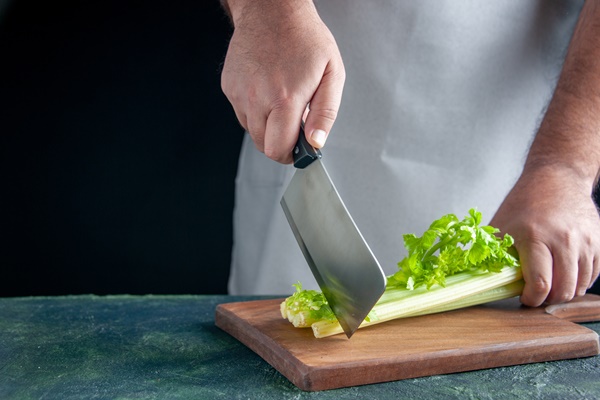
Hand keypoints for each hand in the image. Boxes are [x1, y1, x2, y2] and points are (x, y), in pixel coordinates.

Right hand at [221, 0, 344, 162]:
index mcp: (284, 99)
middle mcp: (257, 98)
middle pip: (263, 146)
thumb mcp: (332, 74)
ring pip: (251, 131)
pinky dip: (255, 111)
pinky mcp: (228, 87)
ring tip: (280, 101)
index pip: (278, 150)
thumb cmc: (305, 39)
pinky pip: (242, 114)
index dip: (291, 155)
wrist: (272, 11)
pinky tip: (266, 91)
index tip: (299, 148)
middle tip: (293, 123)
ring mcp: (239, 93)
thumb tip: (316, 143)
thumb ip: (325, 113)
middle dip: (279, 142)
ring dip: (267, 126)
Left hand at [490, 166, 599, 306]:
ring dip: (564, 292)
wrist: (556, 178)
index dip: (532, 298)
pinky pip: (593, 274)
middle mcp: (564, 239)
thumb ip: (494, 256)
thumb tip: (484, 283)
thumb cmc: (523, 204)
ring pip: (580, 285)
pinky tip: (564, 274)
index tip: (524, 297)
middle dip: (547, 299)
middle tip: (536, 294)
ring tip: (549, 284)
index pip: (540, 283)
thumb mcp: (500, 227)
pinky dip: (579, 281)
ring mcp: (585, 240)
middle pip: (563, 289)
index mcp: (535, 236)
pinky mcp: (599, 241)